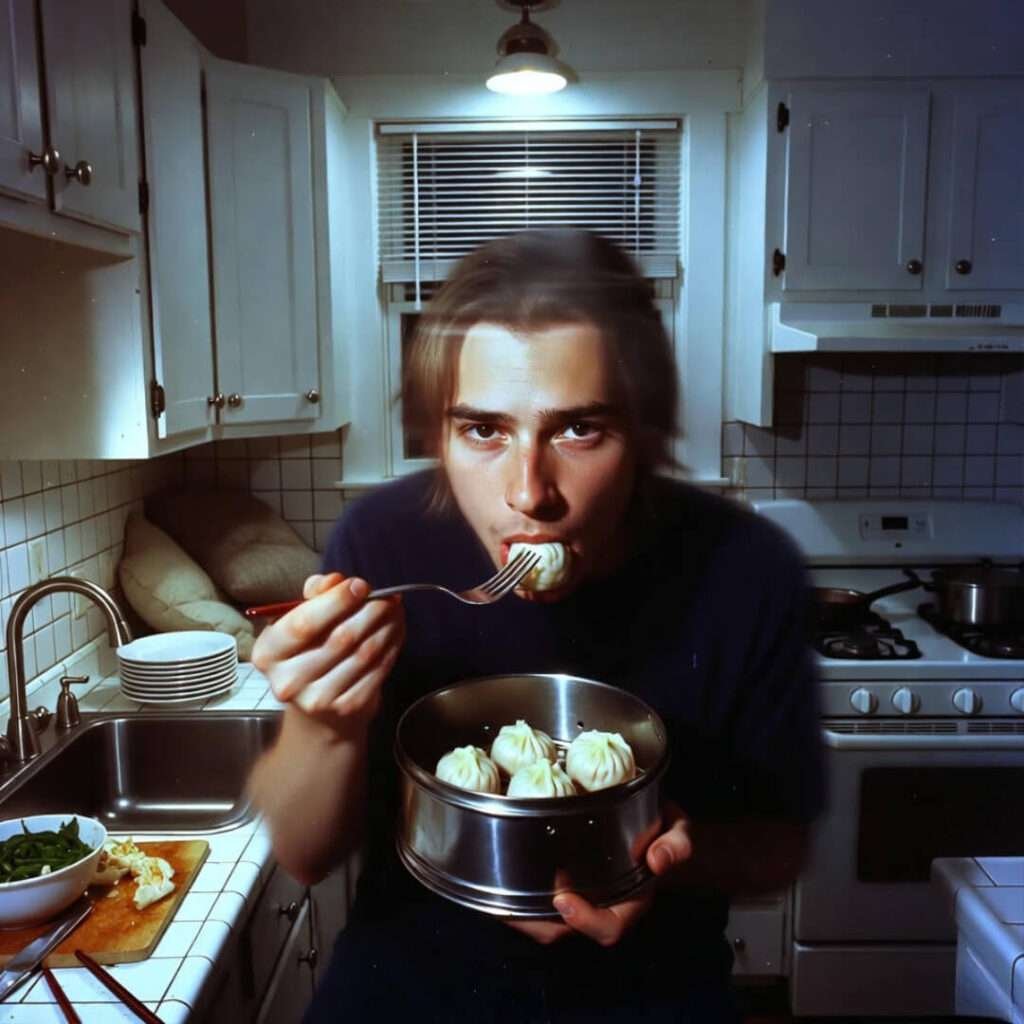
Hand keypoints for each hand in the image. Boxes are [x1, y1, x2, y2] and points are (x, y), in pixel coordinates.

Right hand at [251, 572, 405, 723]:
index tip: (361, 585)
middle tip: (388, 597)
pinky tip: (395, 632)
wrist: (318, 712)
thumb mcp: (300, 620)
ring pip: (364, 653)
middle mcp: (288, 680)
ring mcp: (318, 699)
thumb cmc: (308, 652)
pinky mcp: (348, 708)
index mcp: (268, 653)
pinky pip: (378, 670)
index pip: (304, 623)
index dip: (337, 601)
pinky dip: (392, 646)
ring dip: (386, 626)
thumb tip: (336, 580)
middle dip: (370, 611)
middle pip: (341, 637)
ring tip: (395, 610)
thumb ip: (316, 595)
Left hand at [506, 802, 692, 946]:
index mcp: (631, 901)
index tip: (564, 899)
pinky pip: (538, 899)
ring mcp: (581, 897)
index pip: (609, 927)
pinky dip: (518, 893)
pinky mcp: (563, 883)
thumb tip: (658, 860)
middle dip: (536, 922)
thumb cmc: (663, 832)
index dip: (585, 921)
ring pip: (545, 921)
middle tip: (511, 902)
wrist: (654, 825)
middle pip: (565, 931)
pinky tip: (499, 876)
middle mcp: (602, 905)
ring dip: (519, 913)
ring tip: (495, 893)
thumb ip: (676, 845)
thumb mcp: (679, 831)